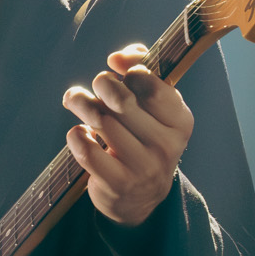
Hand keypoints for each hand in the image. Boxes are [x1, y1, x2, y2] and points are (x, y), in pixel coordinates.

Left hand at [61, 44, 192, 227]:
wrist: (140, 197)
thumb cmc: (142, 138)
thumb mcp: (153, 107)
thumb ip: (141, 71)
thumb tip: (117, 58)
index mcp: (180, 121)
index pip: (152, 86)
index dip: (129, 71)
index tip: (114, 67)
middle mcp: (166, 145)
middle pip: (122, 101)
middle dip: (101, 85)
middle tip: (96, 85)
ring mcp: (143, 167)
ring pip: (101, 122)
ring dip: (81, 104)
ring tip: (75, 100)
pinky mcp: (118, 184)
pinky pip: (87, 151)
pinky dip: (76, 136)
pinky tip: (78, 133)